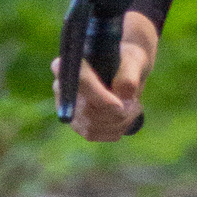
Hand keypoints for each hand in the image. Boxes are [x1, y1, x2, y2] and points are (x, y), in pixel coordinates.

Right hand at [51, 13, 158, 140]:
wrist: (125, 73)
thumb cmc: (127, 62)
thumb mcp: (134, 62)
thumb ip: (129, 77)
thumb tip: (122, 97)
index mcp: (72, 62)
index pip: (78, 81)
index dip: (99, 97)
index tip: (119, 105)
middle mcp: (62, 86)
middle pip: (85, 110)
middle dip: (115, 112)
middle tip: (134, 104)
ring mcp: (67, 107)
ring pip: (90, 126)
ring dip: (118, 122)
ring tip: (133, 108)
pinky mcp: (75, 123)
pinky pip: (92, 134)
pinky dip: (114, 130)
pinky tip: (126, 118)